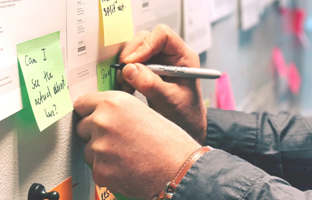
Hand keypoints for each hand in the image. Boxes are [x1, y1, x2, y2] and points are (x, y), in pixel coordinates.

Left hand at [74, 91, 200, 198]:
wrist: (180, 168)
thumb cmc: (168, 141)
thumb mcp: (141, 111)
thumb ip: (116, 110)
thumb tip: (97, 114)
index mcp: (114, 102)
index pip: (82, 104)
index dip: (89, 112)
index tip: (92, 117)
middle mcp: (103, 121)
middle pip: (81, 127)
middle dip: (94, 133)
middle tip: (118, 140)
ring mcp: (99, 147)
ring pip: (88, 149)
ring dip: (101, 153)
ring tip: (126, 155)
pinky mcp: (100, 170)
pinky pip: (96, 168)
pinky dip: (107, 170)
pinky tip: (126, 167)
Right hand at [117, 24, 207, 144]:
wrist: (187, 128)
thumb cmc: (186, 115)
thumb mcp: (169, 100)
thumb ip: (150, 84)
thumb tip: (129, 69)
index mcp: (184, 57)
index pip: (163, 36)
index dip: (145, 45)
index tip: (132, 62)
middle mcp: (171, 56)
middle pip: (146, 40)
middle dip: (132, 55)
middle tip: (124, 73)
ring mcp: (159, 63)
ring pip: (137, 51)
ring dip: (127, 66)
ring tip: (125, 84)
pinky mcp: (150, 72)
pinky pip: (133, 64)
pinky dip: (126, 74)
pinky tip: (127, 88)